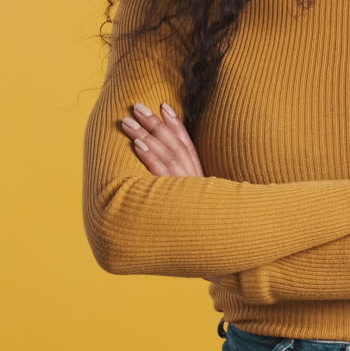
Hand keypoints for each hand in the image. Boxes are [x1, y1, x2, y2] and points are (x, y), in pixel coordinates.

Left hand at [119, 102, 225, 284]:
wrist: (221, 245)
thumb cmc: (207, 224)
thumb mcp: (204, 201)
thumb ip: (191, 187)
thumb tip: (176, 176)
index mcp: (200, 175)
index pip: (187, 143)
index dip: (175, 124)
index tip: (164, 106)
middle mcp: (193, 177)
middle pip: (173, 143)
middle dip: (154, 123)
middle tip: (137, 105)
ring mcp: (184, 186)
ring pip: (164, 153)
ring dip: (145, 134)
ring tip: (128, 121)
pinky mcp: (174, 197)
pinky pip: (160, 173)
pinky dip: (149, 157)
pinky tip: (137, 145)